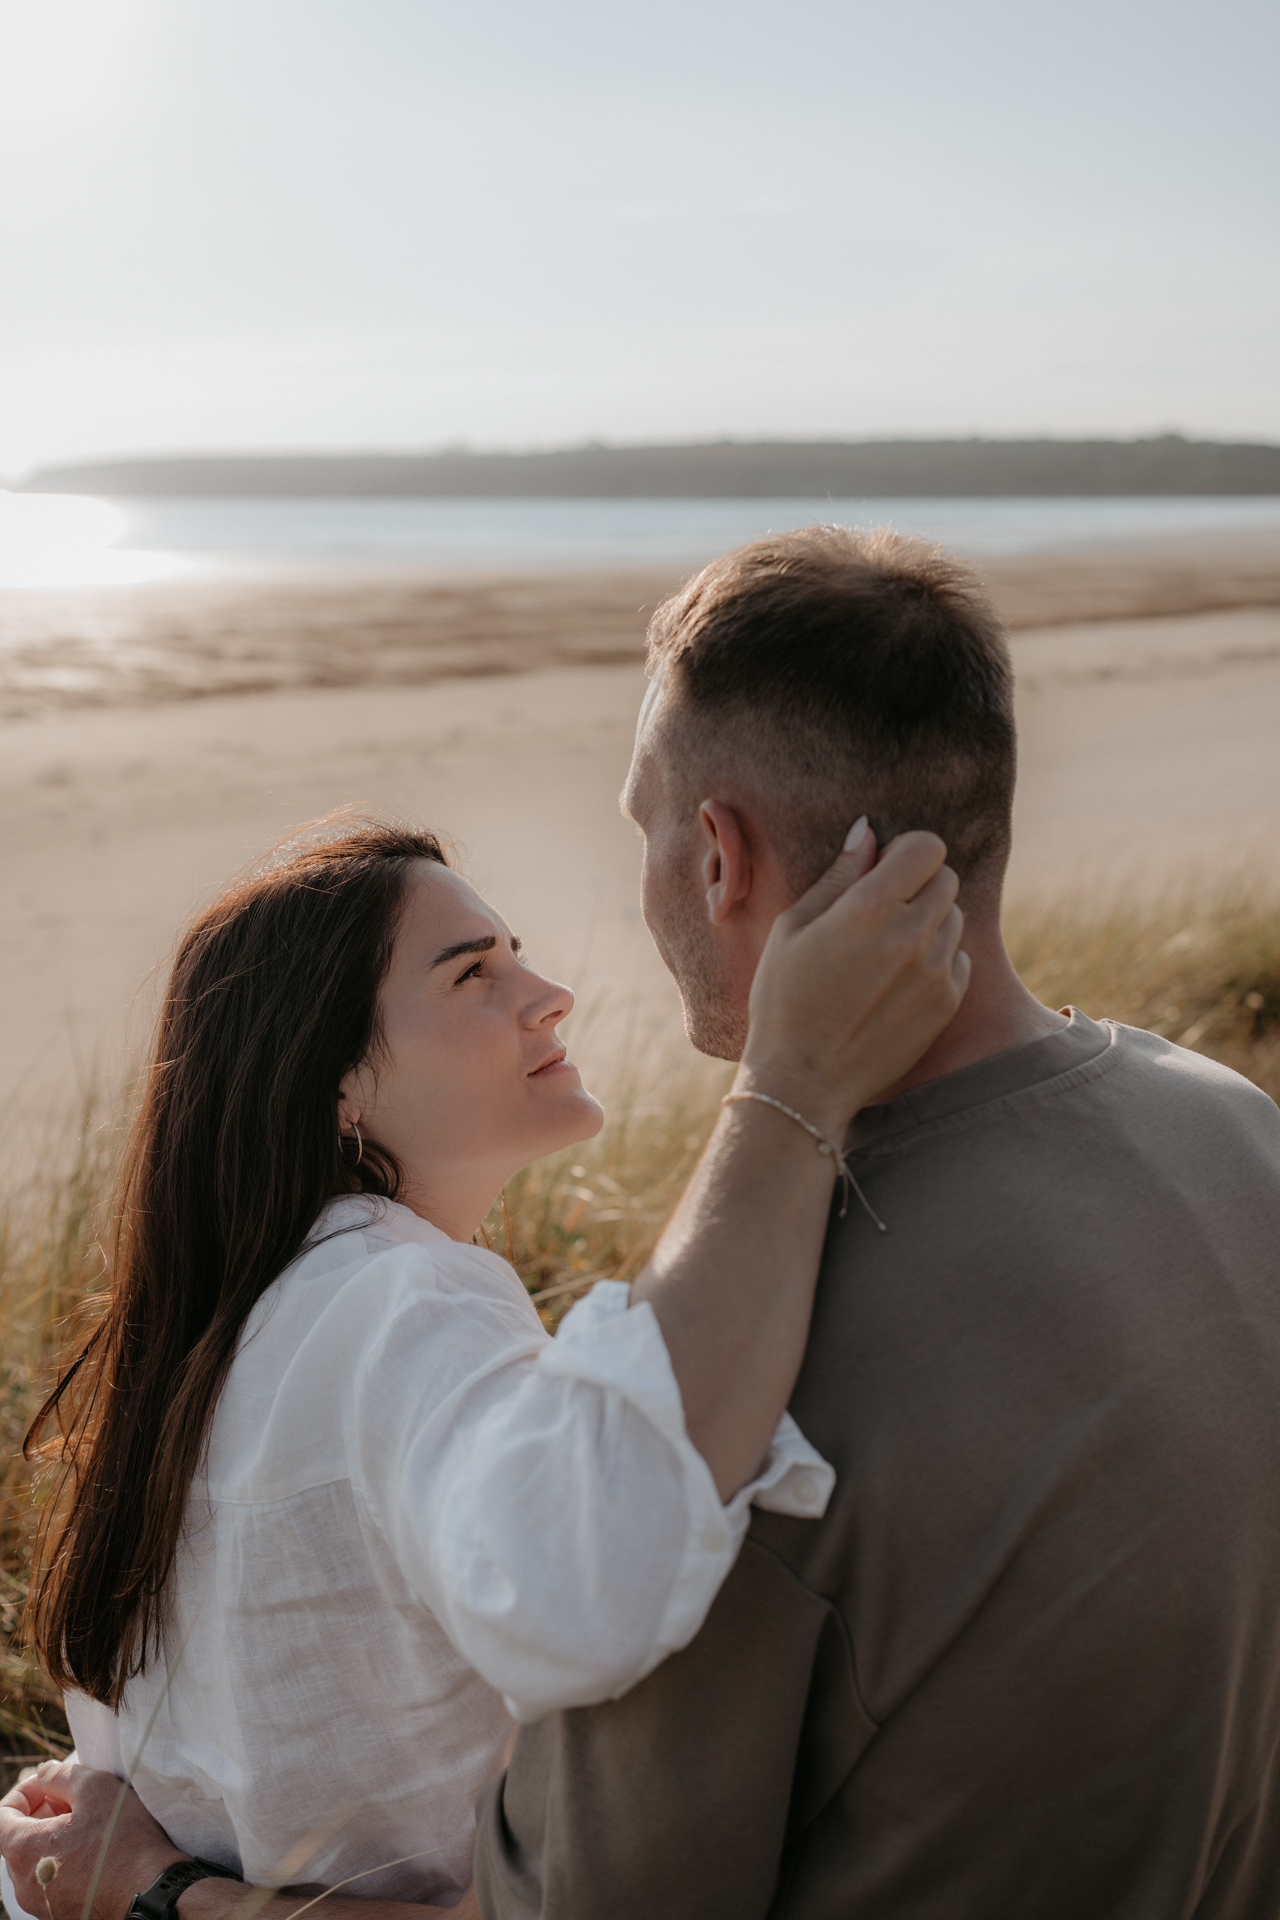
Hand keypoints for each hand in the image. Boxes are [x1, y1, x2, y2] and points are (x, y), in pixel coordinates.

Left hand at [0, 1761, 185, 1919]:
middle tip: (74, 1797)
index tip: (50, 1782)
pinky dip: (64, 1858)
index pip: (1, 1816)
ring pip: (36, 1860)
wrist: (151, 1893)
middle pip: (18, 1839)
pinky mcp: (61, 1914)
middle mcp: (25, 1884)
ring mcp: (42, 1904)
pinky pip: (51, 1879)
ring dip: (54, 1835)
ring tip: (88, 1820)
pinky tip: (94, 1847)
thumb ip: (61, 1775)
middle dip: (42, 1811)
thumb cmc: (123, 1841)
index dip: (24, 1792)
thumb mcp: (95, 1789)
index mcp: (24, 1852)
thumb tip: (45, 1774)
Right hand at [739, 821, 967, 1132]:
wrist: (804, 1081)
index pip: (926, 847)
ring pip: (955, 918)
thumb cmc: (784, 1000)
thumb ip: (838, 876)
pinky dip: (936, 958)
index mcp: (869, 909)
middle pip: (946, 878)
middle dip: (919, 883)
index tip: (885, 868)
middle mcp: (911, 936)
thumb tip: (866, 832)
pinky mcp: (947, 1003)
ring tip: (887, 949)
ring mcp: (934, 972)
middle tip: (882, 910)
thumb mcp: (793, 929)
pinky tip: (898, 980)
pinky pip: (958, 958)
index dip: (906, 851)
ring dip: (930, 921)